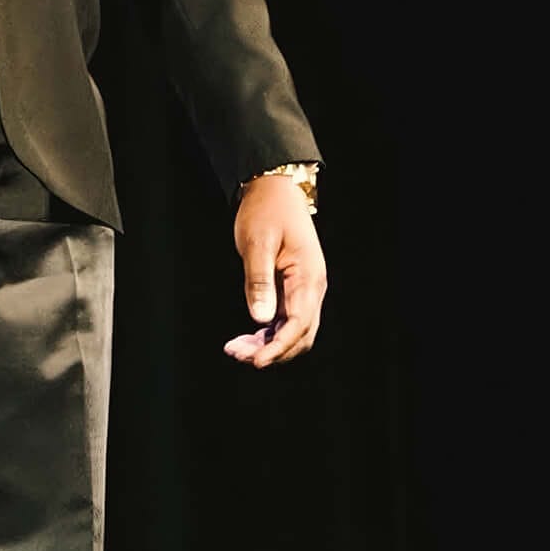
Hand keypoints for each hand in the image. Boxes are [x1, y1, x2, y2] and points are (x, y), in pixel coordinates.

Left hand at [223, 176, 325, 366]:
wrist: (274, 189)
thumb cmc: (266, 211)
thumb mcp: (258, 242)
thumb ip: (259, 280)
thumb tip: (260, 319)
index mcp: (308, 276)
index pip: (299, 324)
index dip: (278, 347)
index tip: (257, 360)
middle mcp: (312, 287)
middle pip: (300, 334)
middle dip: (272, 351)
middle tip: (238, 355)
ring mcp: (304, 289)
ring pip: (293, 331)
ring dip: (269, 344)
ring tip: (237, 349)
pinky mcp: (293, 288)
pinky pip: (286, 319)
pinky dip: (268, 332)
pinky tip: (247, 337)